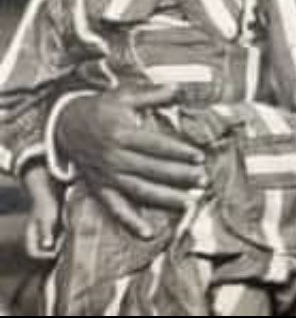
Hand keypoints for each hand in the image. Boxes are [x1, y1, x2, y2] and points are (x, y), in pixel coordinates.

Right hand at [22, 168, 59, 260]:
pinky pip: (58, 237)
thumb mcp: (46, 218)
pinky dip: (63, 237)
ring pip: (52, 244)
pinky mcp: (52, 228)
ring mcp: (44, 232)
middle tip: (65, 243)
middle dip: (54, 249)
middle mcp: (37, 235)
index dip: (42, 256)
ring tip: (67, 234)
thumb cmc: (46, 205)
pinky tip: (69, 230)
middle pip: (44, 250)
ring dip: (60, 243)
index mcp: (31, 234)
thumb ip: (46, 231)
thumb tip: (47, 245)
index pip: (32, 252)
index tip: (54, 253)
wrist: (49, 193)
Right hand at [55, 85, 205, 237]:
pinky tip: (148, 233)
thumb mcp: (124, 95)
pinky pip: (115, 208)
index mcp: (122, 134)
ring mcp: (107, 175)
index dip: (178, 151)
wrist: (65, 125)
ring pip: (139, 190)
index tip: (200, 157)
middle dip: (180, 176)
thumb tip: (178, 88)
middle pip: (152, 170)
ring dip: (165, 198)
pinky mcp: (100, 188)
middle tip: (203, 180)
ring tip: (189, 203)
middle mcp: (114, 158)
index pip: (155, 145)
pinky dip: (130, 222)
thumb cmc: (101, 108)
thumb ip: (152, 93)